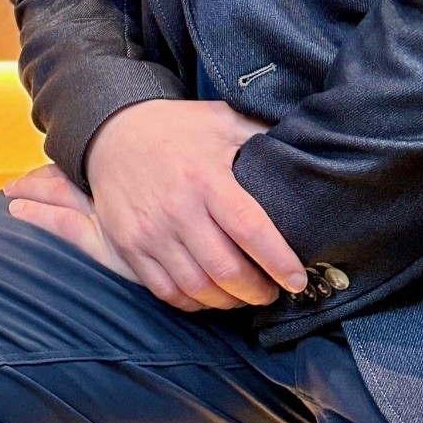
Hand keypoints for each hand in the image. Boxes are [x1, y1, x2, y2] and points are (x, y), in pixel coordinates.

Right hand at [8, 98, 307, 311]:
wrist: (111, 132)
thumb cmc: (178, 130)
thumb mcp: (221, 120)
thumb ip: (262, 132)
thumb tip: (311, 142)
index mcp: (205, 176)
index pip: (249, 229)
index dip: (278, 261)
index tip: (297, 280)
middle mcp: (176, 207)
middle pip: (225, 269)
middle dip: (257, 290)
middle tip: (272, 291)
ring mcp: (149, 230)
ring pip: (197, 287)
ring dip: (228, 301)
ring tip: (244, 296)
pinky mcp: (129, 246)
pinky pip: (166, 291)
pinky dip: (194, 302)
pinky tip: (210, 295)